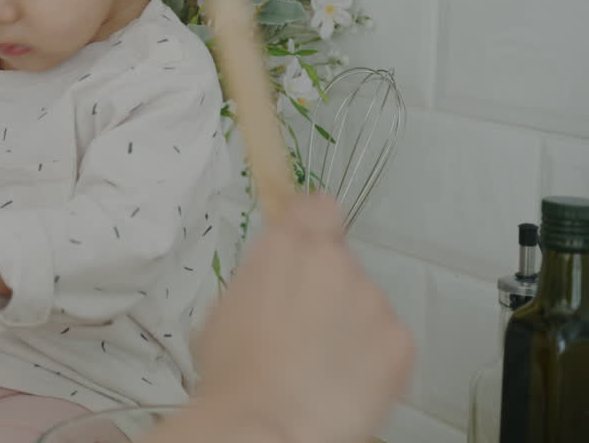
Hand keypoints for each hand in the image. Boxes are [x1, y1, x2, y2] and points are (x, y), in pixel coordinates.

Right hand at [182, 194, 413, 442]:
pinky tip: (346, 384)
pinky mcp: (401, 341)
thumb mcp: (226, 306)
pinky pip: (387, 341)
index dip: (312, 225)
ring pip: (365, 304)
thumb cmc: (230, 370)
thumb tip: (276, 284)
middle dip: (328, 289)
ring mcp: (374, 300)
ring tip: (323, 366)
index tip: (304, 248)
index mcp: (285, 246)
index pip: (317, 206)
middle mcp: (335, 261)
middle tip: (305, 330)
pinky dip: (373, 359)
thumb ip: (261, 279)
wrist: (265, 423)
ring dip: (350, 325)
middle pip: (340, 262)